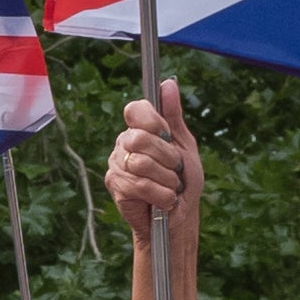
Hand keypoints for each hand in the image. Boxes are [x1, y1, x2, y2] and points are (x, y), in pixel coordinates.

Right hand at [103, 83, 198, 234]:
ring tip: (171, 188)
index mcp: (140, 129)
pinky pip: (139, 185)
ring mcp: (117, 164)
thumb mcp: (185, 145)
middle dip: (167, 158)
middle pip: (141, 138)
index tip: (167, 134)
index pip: (136, 110)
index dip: (153, 121)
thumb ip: (174, 115)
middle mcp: (124, 143)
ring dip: (167, 180)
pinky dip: (160, 195)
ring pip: (142, 164)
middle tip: (175, 170)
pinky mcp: (115, 185)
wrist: (178, 216)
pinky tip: (164, 200)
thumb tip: (168, 83)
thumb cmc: (183, 180)